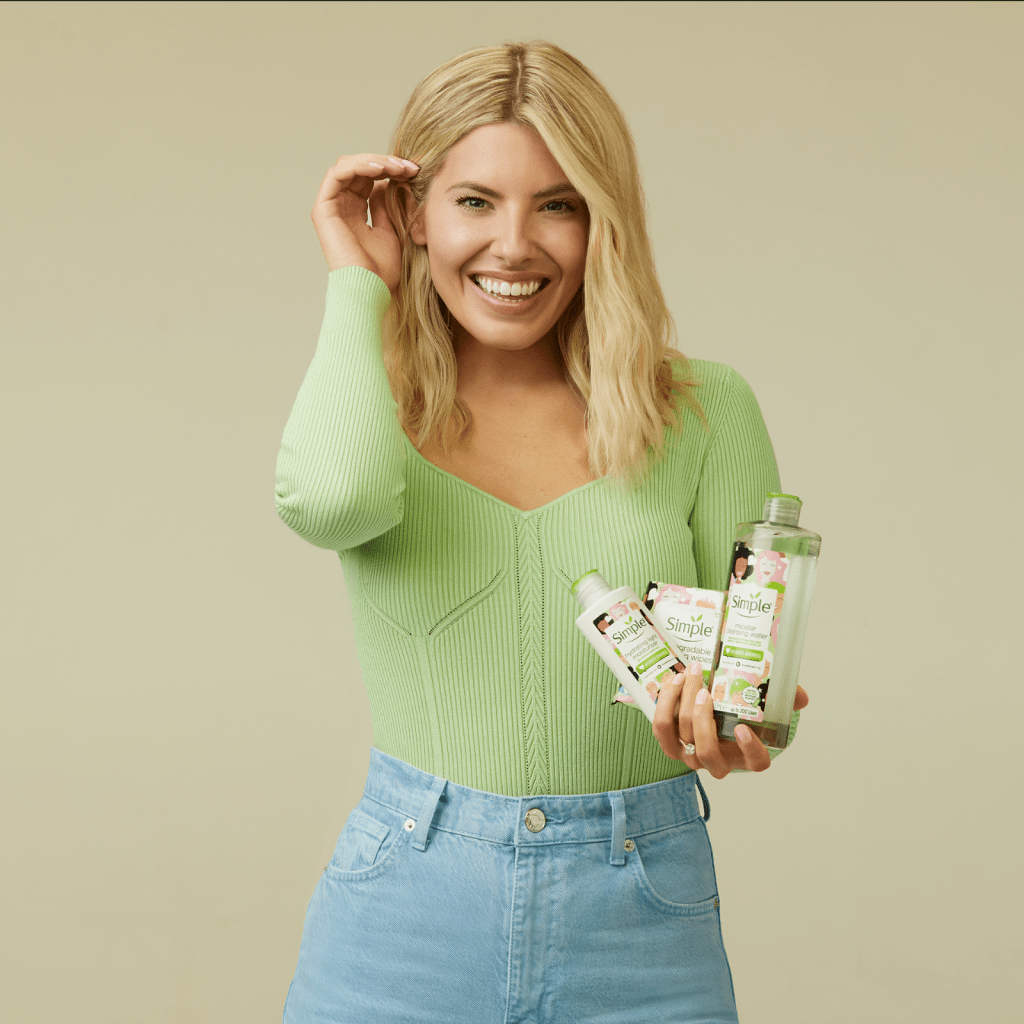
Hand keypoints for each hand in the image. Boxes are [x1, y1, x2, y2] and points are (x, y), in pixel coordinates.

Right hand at [311, 154, 418, 288]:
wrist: (371, 290)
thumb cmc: (383, 271)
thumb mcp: (392, 230)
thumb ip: (388, 204)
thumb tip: (391, 180)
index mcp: (355, 211)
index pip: (370, 178)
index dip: (392, 170)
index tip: (415, 171)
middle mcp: (341, 207)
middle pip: (359, 169)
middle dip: (387, 163)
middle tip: (411, 167)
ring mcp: (330, 208)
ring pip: (348, 166)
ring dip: (375, 161)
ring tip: (398, 167)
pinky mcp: (323, 210)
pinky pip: (336, 174)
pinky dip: (358, 166)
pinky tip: (380, 169)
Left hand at [652, 662, 808, 778]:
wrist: (709, 710)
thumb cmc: (740, 711)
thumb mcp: (765, 705)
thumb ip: (784, 699)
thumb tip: (800, 696)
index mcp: (746, 756)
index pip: (756, 763)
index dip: (751, 749)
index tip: (744, 728)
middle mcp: (718, 761)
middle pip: (708, 750)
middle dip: (703, 718)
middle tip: (705, 690)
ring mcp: (691, 756)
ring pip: (682, 737)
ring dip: (682, 705)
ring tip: (690, 677)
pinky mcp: (669, 743)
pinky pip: (662, 728)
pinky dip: (665, 703)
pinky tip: (675, 680)